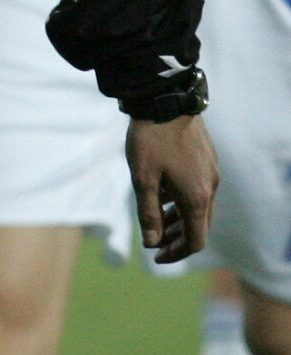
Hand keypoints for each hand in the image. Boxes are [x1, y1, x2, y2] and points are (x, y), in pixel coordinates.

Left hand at [126, 115, 218, 262]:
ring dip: (180, 218)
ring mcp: (211, 171)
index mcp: (196, 197)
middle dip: (177, 237)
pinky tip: (165, 193)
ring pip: (199, 206)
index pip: (195, 240)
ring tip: (158, 220)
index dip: (176, 253)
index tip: (156, 255)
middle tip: (155, 241)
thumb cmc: (150, 138)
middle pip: (199, 225)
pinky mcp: (207, 158)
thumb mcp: (143, 178)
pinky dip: (184, 200)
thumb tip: (151, 243)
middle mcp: (210, 187)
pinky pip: (199, 189)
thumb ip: (148, 213)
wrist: (165, 98)